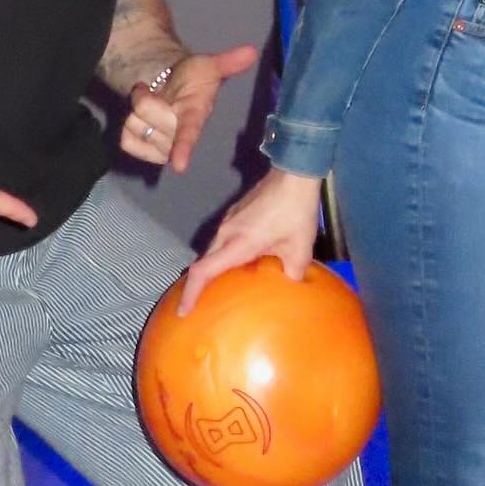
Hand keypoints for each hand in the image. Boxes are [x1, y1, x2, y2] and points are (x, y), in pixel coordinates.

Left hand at [120, 44, 258, 171]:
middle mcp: (179, 137)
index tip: (179, 165)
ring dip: (137, 108)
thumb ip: (229, 62)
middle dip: (148, 100)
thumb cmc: (194, 78)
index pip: (189, 135)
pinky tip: (139, 119)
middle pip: (152, 122)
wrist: (171, 85)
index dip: (183, 148)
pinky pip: (126, 141)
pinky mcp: (142, 149)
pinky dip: (128, 126)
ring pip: (137, 127)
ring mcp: (160, 146)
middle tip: (157, 90)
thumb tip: (252, 51)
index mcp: (194, 118)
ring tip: (150, 100)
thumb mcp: (210, 66)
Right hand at [178, 169, 322, 313]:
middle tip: (200, 305)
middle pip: (203, 262)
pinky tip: (237, 262)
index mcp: (238, 244)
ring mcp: (229, 220)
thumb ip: (293, 272)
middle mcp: (226, 232)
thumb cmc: (295, 212)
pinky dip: (222, 254)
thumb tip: (290, 284)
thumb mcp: (300, 249)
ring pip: (212, 249)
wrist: (294, 174)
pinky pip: (222, 239)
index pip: (203, 271)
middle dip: (197, 284)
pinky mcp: (235, 212)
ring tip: (218, 286)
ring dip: (212, 268)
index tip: (184, 311)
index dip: (191, 293)